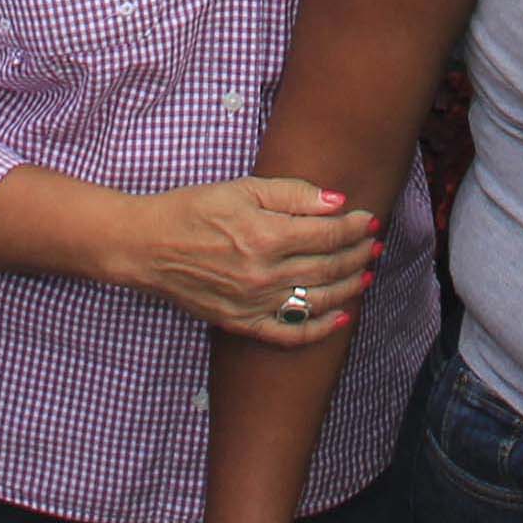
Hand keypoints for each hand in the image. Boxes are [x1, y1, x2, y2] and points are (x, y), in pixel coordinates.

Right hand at [113, 178, 377, 340]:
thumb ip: (292, 194)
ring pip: (316, 301)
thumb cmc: (193, 210)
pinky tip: (340, 318)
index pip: (327, 233)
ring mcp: (253, 303)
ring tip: (366, 275)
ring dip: (348, 288)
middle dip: (358, 255)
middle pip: (327, 267)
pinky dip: (318, 330)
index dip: (354, 227)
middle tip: (375, 246)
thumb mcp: (242, 189)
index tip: (369, 219)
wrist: (147, 246)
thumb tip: (337, 201)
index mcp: (265, 236)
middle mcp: (263, 274)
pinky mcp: (240, 323)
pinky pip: (288, 334)